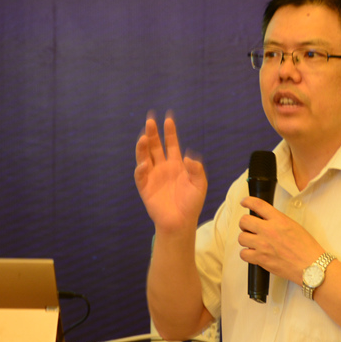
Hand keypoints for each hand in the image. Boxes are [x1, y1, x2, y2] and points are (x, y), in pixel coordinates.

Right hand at [134, 112, 206, 234]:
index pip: (171, 143)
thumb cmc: (191, 204)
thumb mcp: (199, 185)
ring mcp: (152, 176)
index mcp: (176, 164)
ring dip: (143, 146)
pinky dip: (141, 168)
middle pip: (155, 146)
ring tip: (144, 136)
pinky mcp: (145, 187)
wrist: (181, 222)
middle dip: (153, 133)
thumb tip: (187, 156)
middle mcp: (162, 167)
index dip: (169, 131)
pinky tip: (145, 163)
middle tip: (150, 120)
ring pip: (145, 156)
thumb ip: (196, 170)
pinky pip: (140, 175)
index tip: (168, 118)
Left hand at [238, 197, 323, 283]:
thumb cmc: (306, 248)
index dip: (247, 201)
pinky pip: (243, 254)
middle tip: (249, 227)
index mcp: (279, 220)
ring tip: (252, 242)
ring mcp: (263, 245)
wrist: (310, 266)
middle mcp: (269, 230)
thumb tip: (266, 219)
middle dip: (245, 223)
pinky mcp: (261, 259)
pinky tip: (253, 253)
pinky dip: (246, 254)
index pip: (257, 204)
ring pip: (241, 238)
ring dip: (245, 239)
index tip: (245, 202)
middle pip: (244, 221)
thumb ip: (278, 221)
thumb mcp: (294, 226)